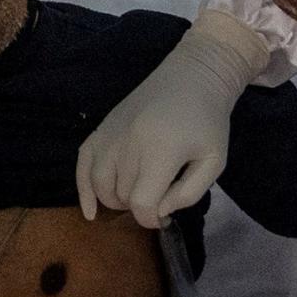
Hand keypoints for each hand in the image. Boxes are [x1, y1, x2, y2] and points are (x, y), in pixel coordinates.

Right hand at [75, 10, 271, 227]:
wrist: (193, 76)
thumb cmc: (208, 121)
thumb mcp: (214, 162)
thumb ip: (188, 194)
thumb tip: (159, 210)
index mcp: (161, 151)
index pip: (141, 202)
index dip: (151, 219)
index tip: (164, 218)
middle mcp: (129, 143)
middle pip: (121, 195)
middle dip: (138, 207)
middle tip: (157, 200)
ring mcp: (111, 133)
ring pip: (99, 183)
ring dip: (114, 200)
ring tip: (134, 197)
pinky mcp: (102, 127)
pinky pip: (82, 162)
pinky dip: (82, 189)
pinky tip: (90, 211)